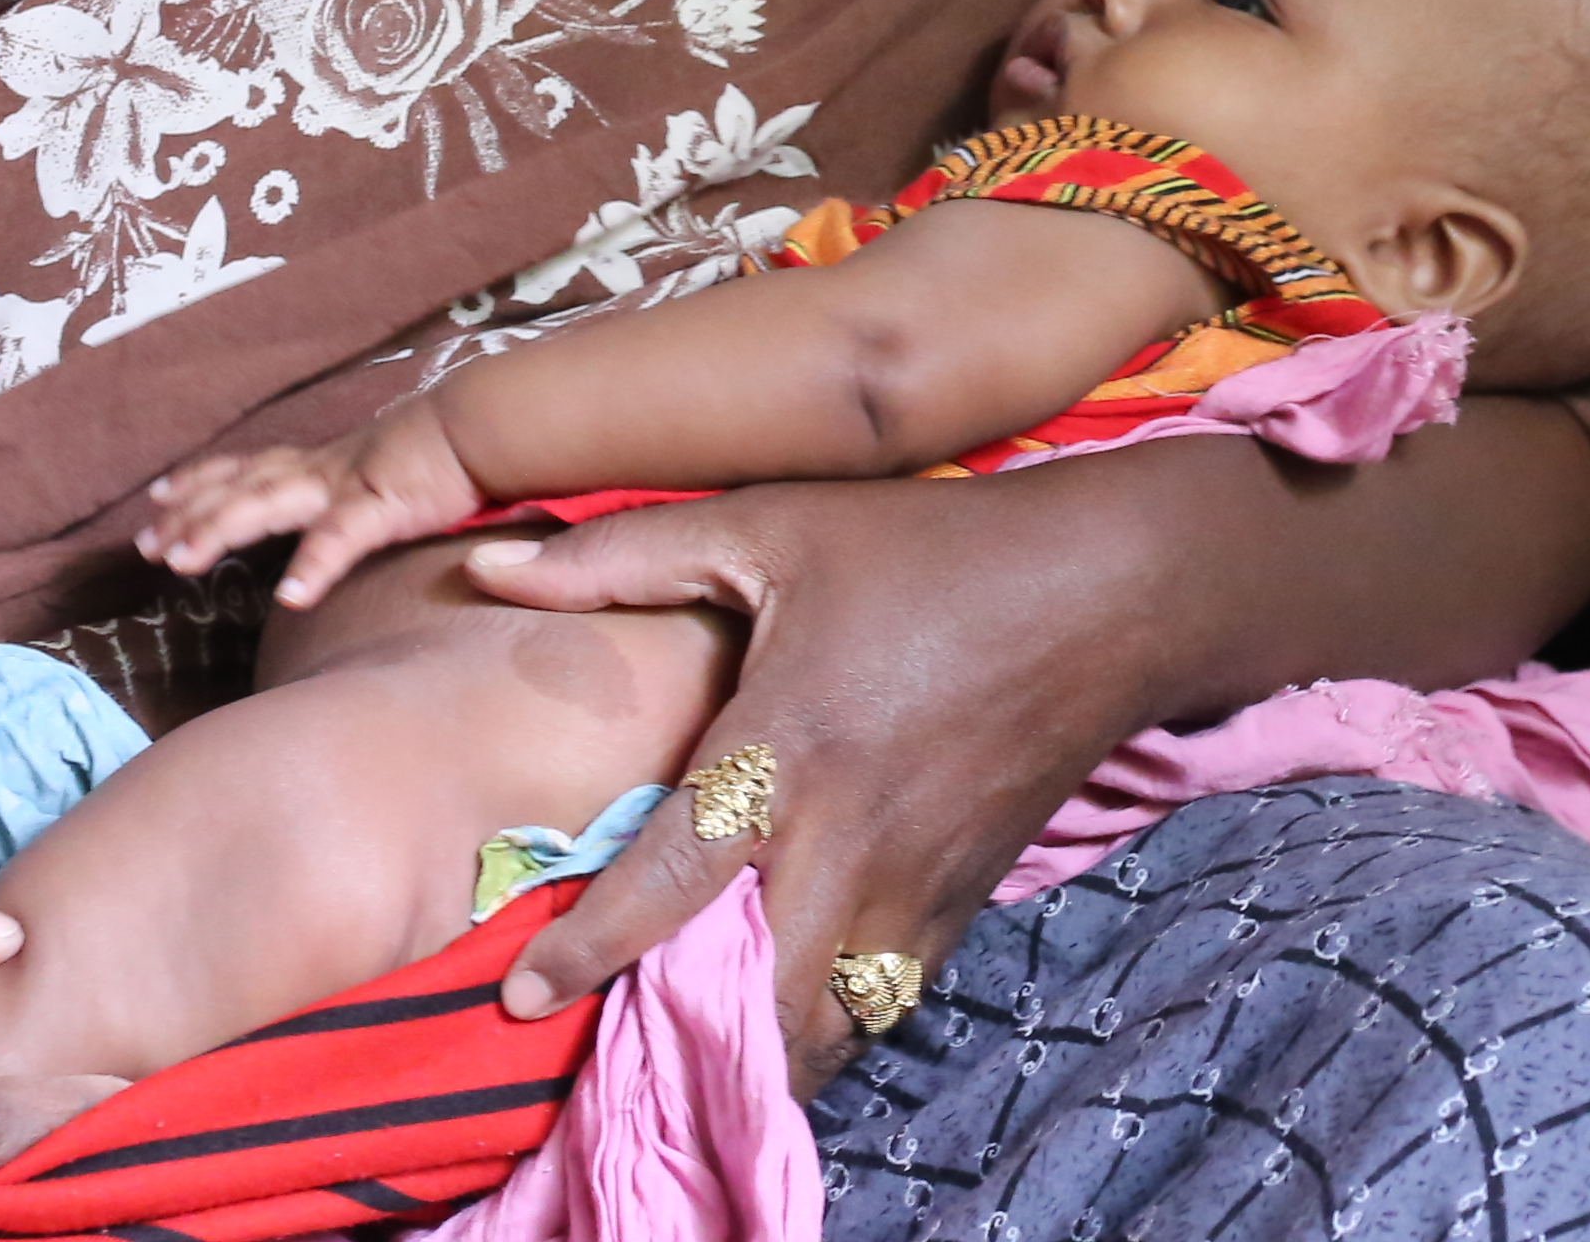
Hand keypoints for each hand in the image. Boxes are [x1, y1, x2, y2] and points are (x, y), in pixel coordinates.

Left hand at [143, 402, 480, 604]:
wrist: (485, 428)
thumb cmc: (441, 458)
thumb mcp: (377, 483)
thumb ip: (348, 510)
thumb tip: (324, 533)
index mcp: (320, 466)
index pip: (247, 469)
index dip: (200, 481)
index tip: (159, 496)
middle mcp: (320, 470)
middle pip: (238, 488)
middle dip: (186, 514)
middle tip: (143, 545)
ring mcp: (346, 484)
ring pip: (266, 504)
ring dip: (217, 530)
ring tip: (179, 562)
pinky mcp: (383, 503)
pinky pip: (341, 537)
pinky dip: (314, 563)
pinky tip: (291, 598)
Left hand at [462, 405, 1589, 1087]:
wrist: (1105, 592)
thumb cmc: (925, 548)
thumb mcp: (767, 525)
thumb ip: (620, 556)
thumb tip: (484, 569)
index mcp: (785, 751)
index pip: (669, 881)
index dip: (588, 950)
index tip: (518, 998)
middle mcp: (849, 843)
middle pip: (755, 1002)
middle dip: (678, 1048)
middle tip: (600, 1057)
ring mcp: (914, 888)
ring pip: (825, 1028)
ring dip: (756, 1056)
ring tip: (681, 1065)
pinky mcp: (960, 906)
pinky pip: (880, 1003)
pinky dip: (824, 1029)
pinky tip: (775, 1025)